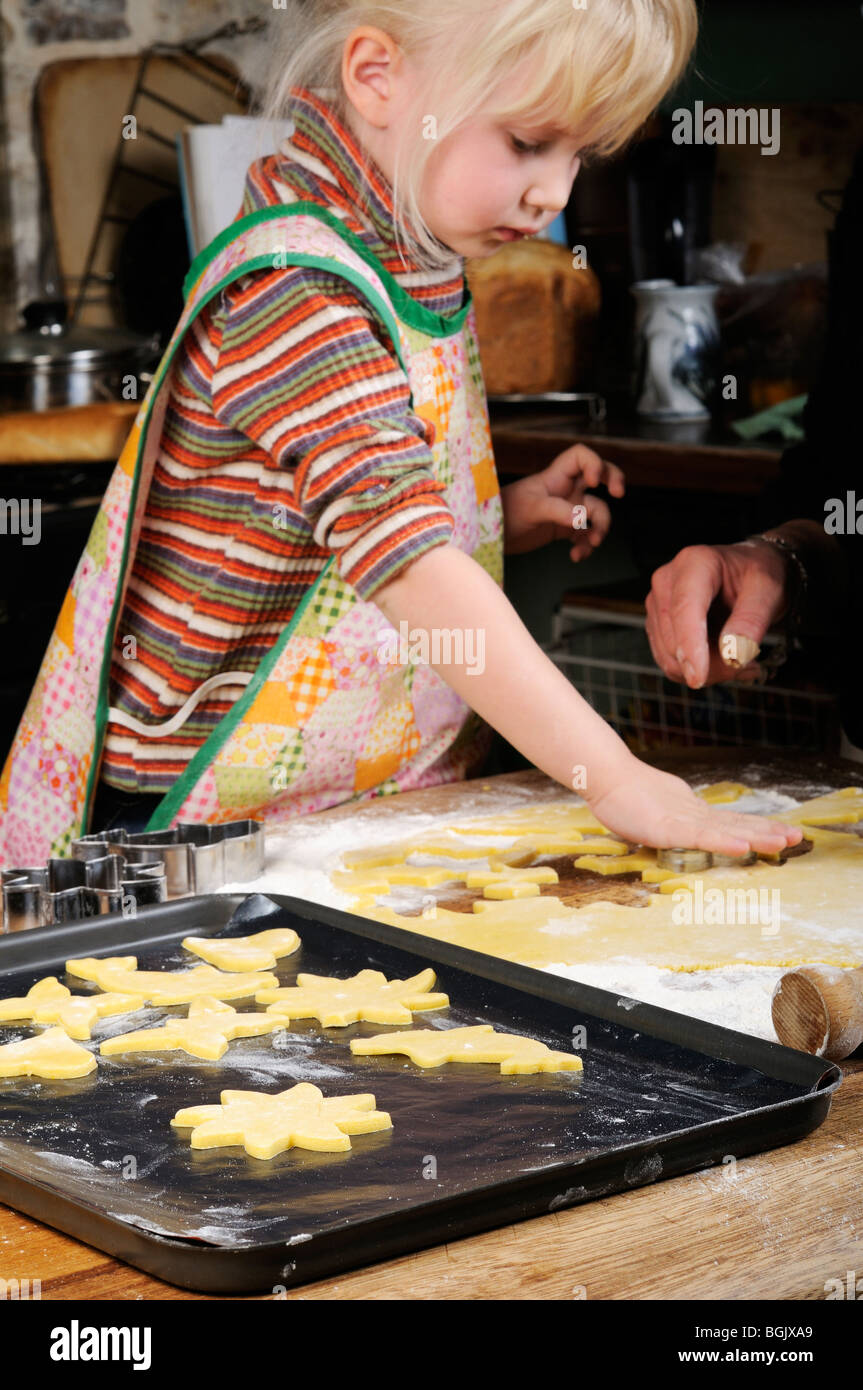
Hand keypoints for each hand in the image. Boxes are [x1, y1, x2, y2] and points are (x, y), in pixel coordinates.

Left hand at [502, 443, 625, 558]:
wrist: (492, 536)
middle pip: (599, 476)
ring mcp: (567, 510)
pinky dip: (585, 546)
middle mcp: (565, 490)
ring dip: (600, 528)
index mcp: (556, 477)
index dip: (594, 463)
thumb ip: (556, 510)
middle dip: (614, 481)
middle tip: (619, 494)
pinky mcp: (563, 529)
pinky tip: (576, 555)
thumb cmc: (505, 513)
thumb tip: (580, 519)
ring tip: (591, 543)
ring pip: (597, 512)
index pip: (581, 457)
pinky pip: (585, 535)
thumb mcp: (531, 508)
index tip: (595, 482)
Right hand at [587, 756, 802, 854]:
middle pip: (737, 823)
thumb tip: (683, 825)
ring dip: (758, 835)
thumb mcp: (655, 809)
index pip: (730, 821)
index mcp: (691, 812)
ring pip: (727, 829)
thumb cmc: (622, 793)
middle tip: (797, 836)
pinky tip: (744, 846)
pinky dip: (725, 841)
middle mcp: (694, 814)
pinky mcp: (669, 827)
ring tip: (785, 840)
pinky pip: (702, 837)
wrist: (605, 775)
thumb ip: (671, 818)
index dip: (756, 827)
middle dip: (768, 830)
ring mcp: (683, 820)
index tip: (781, 832)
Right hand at [645, 539, 790, 688]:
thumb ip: (751, 621)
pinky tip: (723, 660)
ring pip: (671, 657)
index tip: (699, 677)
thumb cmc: (756, 575)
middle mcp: (667, 581)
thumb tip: (732, 653)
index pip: (684, 609)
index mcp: (694, 563)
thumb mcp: (768, 591)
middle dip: (712, 664)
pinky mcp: (657, 625)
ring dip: (707, 670)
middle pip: (676, 640)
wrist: (747, 573)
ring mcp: (658, 604)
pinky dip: (698, 670)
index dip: (690, 645)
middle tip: (749, 662)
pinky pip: (670, 662)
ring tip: (739, 658)